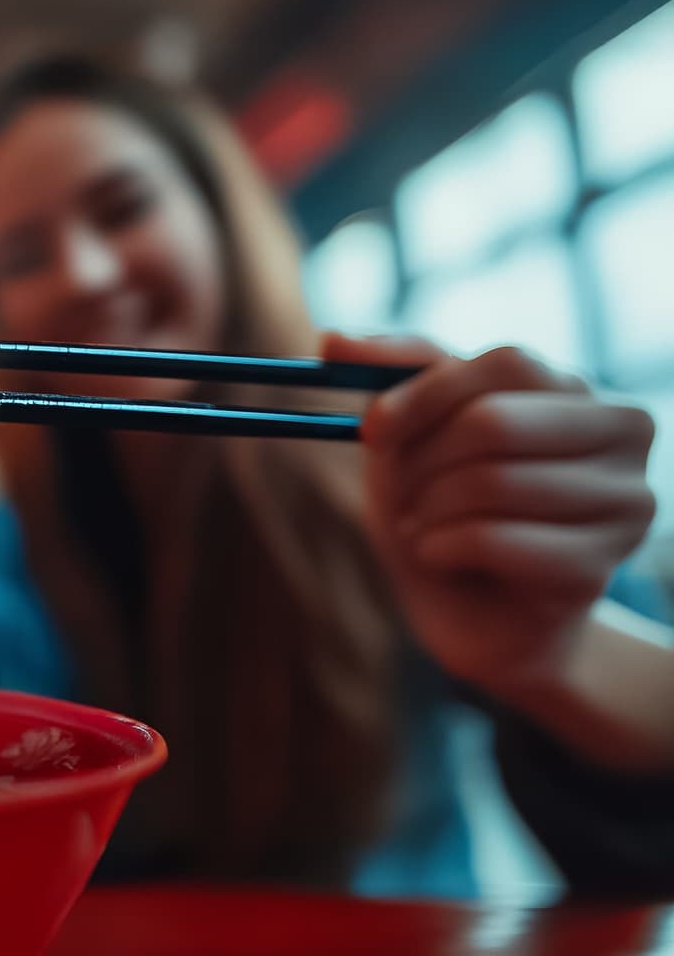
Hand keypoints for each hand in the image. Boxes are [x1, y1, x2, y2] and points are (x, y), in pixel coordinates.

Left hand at [325, 334, 656, 701]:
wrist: (474, 618)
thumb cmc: (445, 515)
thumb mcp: (409, 440)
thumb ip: (387, 378)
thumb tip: (331, 336)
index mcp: (576, 391)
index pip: (508, 363)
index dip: (426, 394)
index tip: (371, 430)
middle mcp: (622, 435)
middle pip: (497, 422)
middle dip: (423, 464)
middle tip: (403, 496)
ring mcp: (625, 501)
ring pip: (492, 483)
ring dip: (427, 512)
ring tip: (423, 530)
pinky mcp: (600, 566)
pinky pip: (494, 540)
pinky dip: (442, 550)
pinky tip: (442, 560)